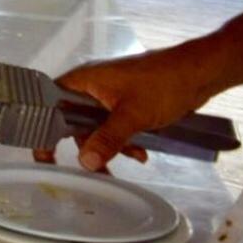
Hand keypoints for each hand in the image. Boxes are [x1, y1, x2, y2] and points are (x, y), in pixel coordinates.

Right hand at [32, 45, 216, 171]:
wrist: (198, 73)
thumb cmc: (161, 85)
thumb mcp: (133, 115)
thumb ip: (107, 138)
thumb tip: (85, 163)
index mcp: (82, 81)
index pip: (49, 104)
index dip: (44, 129)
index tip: (47, 158)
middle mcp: (89, 87)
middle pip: (73, 120)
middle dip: (87, 145)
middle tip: (95, 169)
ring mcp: (107, 95)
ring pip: (96, 126)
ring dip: (110, 145)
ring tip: (133, 157)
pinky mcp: (123, 103)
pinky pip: (113, 125)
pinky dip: (123, 140)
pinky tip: (141, 152)